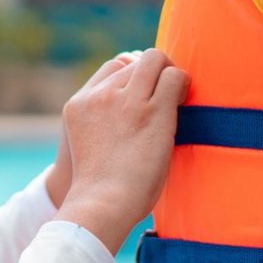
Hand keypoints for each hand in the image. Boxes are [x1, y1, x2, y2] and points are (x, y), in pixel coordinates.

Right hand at [54, 49, 187, 252]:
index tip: (147, 95)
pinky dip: (183, 84)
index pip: (112, 68)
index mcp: (79, 104)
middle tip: (166, 95)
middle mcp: (99, 96)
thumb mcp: (89, 143)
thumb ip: (103, 122)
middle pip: (133, 61)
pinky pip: (174, 77)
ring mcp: (125, 101)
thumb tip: (134, 118)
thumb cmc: (102, 188)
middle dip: (153, 73)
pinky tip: (183, 103)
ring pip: (154, 59)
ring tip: (176, 98)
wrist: (103, 203)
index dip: (134, 76)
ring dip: (169, 74)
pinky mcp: (152, 111)